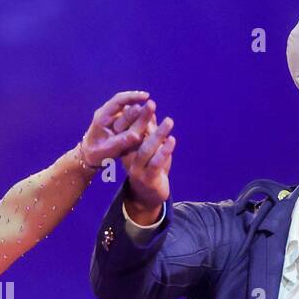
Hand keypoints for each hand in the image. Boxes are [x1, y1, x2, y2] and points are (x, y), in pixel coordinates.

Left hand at [79, 91, 152, 166]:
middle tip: (153, 106)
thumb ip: (122, 142)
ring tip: (153, 118)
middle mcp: (109, 114)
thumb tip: (137, 135)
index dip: (132, 97)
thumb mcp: (107, 150)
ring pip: (132, 115)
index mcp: (102, 116)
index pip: (118, 100)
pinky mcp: (122, 125)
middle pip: (128, 108)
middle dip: (141, 108)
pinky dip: (142, 123)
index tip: (146, 96)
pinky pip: (134, 122)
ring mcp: (116, 119)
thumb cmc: (96, 154)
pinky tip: (150, 124)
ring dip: (143, 116)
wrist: (89, 157)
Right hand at [109, 100, 174, 216]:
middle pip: (135, 137)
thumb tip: (151, 111)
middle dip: (144, 120)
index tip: (143, 101)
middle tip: (152, 104)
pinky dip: (164, 151)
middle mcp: (129, 159)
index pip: (129, 130)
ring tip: (169, 121)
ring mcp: (137, 170)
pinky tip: (172, 140)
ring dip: (158, 134)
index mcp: (126, 150)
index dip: (136, 115)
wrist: (148, 196)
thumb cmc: (150, 168)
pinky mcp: (148, 179)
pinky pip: (156, 163)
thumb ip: (149, 131)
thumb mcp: (149, 148)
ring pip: (146, 150)